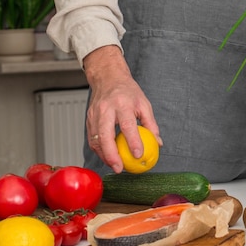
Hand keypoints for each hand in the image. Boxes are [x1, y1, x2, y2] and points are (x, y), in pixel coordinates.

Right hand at [83, 45, 161, 172]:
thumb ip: (151, 124)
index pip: (127, 125)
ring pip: (96, 139)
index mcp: (122, 103)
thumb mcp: (144, 104)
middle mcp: (106, 109)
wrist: (108, 78)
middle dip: (111, 154)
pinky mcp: (88, 119)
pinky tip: (107, 157)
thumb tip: (158, 143)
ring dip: (104, 155)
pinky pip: (92, 138)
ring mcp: (94, 114)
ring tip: (114, 166)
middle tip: (120, 168)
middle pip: (105, 135)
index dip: (133, 141)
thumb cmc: (128, 92)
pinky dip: (99, 150)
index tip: (139, 155)